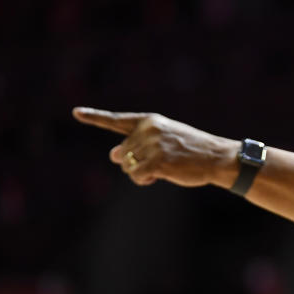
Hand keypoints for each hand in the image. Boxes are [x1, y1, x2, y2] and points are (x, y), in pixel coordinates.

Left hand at [72, 107, 239, 187]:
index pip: (117, 120)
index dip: (95, 117)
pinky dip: (143, 180)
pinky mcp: (156, 162)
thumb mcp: (166, 140)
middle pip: (122, 151)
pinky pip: (135, 175)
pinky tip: (157, 177)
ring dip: (139, 173)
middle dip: (134, 161)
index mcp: (150, 121)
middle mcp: (147, 130)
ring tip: (161, 170)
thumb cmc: (193, 150)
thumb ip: (138, 144)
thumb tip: (113, 155)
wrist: (217, 157)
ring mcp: (151, 146)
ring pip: (126, 165)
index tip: (76, 112)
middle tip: (156, 164)